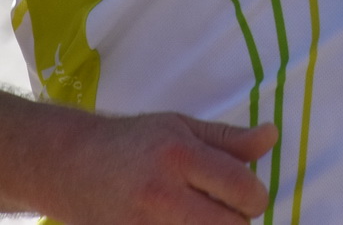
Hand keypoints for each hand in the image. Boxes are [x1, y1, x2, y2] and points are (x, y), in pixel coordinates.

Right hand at [48, 112, 277, 224]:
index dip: (254, 196)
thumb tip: (272, 135)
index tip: (244, 194)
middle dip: (236, 221)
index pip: (244, 191)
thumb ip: (229, 139)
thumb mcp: (180, 127)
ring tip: (199, 217)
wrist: (70, 165)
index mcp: (180, 156)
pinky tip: (181, 223)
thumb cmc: (132, 142)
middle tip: (221, 209)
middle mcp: (163, 195)